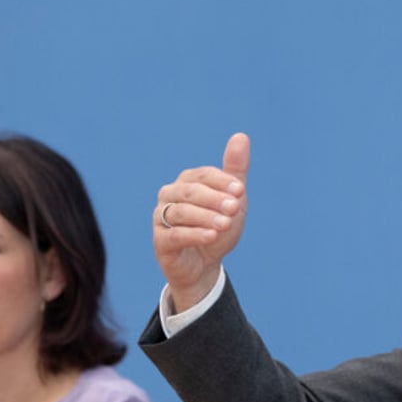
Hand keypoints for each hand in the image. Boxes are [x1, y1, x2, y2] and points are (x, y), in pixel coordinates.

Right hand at [153, 133, 249, 311]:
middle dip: (215, 199)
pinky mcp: (160, 241)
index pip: (203, 175)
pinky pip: (175, 235)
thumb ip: (235, 170)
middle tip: (235, 207)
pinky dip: (195, 234)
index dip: (222, 181)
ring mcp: (162, 218)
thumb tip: (241, 136)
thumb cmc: (217, 226)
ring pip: (182, 212)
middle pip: (191, 192)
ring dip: (206, 217)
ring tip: (226, 224)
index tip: (240, 191)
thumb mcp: (231, 199)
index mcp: (187, 182)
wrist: (205, 265)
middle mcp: (170, 196)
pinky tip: (212, 236)